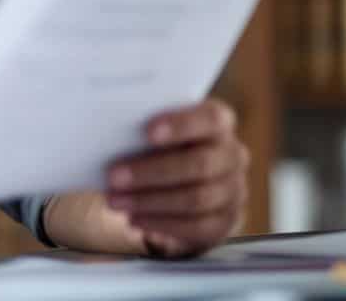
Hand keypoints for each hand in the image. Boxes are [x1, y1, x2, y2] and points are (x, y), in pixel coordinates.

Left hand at [104, 99, 247, 256]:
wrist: (192, 182)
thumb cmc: (166, 146)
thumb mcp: (160, 132)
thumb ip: (145, 130)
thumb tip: (111, 134)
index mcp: (219, 122)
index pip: (210, 119)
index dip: (181, 125)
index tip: (147, 132)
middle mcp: (233, 154)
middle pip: (199, 164)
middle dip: (152, 172)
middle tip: (113, 177)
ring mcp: (234, 190)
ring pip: (195, 199)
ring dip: (149, 202)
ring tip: (115, 201)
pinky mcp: (225, 220)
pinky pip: (195, 226)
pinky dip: (160, 223)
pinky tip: (134, 219)